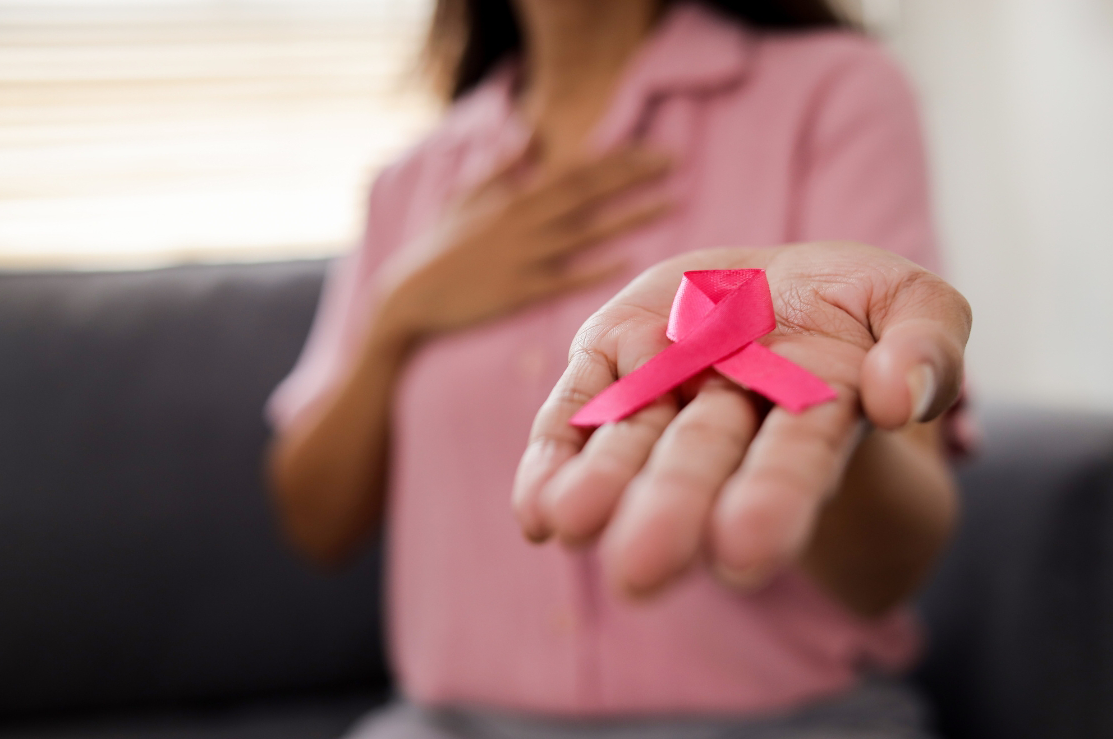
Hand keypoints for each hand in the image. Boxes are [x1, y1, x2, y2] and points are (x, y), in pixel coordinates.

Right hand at [377, 143, 671, 340]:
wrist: (409, 297)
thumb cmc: (440, 248)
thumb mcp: (466, 198)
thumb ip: (503, 168)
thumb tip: (530, 135)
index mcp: (514, 199)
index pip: (575, 170)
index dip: (616, 160)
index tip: (653, 151)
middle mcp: (523, 222)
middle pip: (588, 192)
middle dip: (633, 176)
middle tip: (675, 162)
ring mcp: (523, 257)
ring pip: (585, 231)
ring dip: (629, 217)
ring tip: (670, 204)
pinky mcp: (520, 292)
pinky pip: (565, 277)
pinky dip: (595, 268)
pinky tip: (628, 260)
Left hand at [513, 242, 970, 596]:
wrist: (771, 284)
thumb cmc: (851, 304)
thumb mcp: (913, 301)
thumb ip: (927, 343)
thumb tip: (897, 398)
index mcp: (812, 410)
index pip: (794, 460)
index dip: (772, 502)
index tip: (744, 552)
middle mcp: (728, 416)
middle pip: (699, 461)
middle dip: (672, 509)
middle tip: (640, 571)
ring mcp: (662, 389)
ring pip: (628, 441)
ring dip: (601, 485)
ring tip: (571, 523)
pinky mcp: (608, 362)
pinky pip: (575, 409)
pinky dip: (554, 457)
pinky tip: (538, 510)